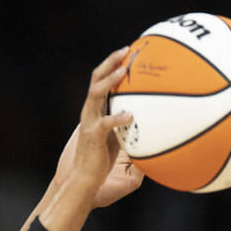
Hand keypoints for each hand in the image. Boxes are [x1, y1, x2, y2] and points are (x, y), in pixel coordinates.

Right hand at [38, 46, 135, 230]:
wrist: (82, 180)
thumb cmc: (99, 163)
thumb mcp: (116, 139)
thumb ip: (126, 126)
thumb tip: (148, 120)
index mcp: (94, 111)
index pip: (100, 82)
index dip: (111, 65)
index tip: (127, 53)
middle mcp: (89, 112)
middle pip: (96, 79)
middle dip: (110, 62)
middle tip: (126, 50)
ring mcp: (89, 123)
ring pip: (96, 94)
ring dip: (109, 80)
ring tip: (123, 70)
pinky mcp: (93, 136)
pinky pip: (105, 123)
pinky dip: (117, 117)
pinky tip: (130, 115)